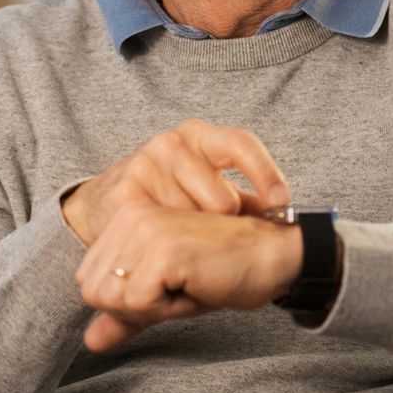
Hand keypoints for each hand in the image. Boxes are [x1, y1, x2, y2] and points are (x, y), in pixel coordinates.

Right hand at [61, 117, 290, 247]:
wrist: (106, 203)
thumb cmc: (171, 197)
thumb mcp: (208, 187)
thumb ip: (245, 200)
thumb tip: (286, 219)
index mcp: (199, 136)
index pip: (241, 145)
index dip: (266, 174)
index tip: (282, 204)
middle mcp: (171, 143)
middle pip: (222, 198)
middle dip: (225, 228)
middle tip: (218, 244)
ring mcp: (145, 166)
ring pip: (194, 222)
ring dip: (197, 243)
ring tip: (188, 248)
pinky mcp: (124, 196)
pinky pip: (164, 236)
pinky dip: (172, 253)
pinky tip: (167, 256)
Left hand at [75, 202, 302, 352]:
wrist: (271, 259)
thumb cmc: (221, 273)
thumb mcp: (164, 297)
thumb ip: (125, 316)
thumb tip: (89, 344)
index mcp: (124, 220)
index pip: (90, 283)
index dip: (129, 301)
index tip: (168, 285)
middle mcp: (129, 218)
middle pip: (96, 293)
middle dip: (138, 307)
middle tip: (179, 287)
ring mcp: (145, 231)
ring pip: (115, 299)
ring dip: (154, 308)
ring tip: (187, 285)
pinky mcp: (163, 250)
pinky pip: (140, 304)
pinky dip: (169, 309)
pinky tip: (196, 286)